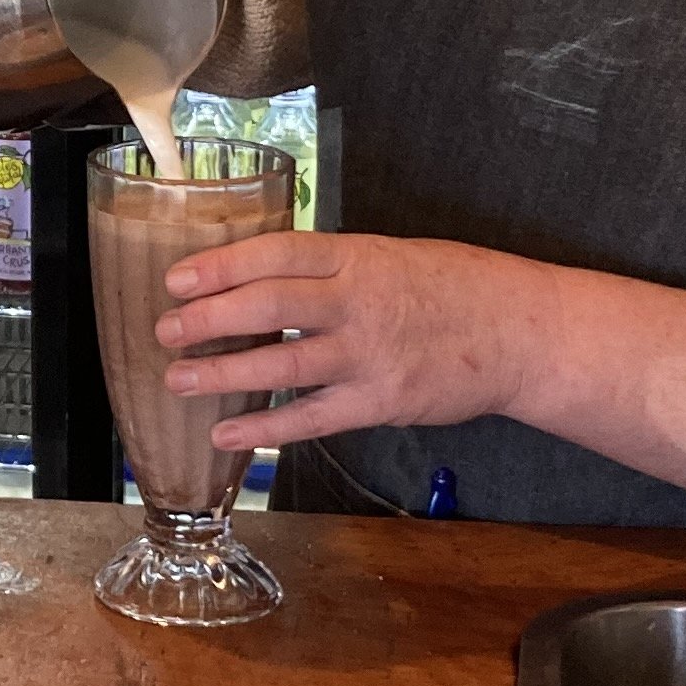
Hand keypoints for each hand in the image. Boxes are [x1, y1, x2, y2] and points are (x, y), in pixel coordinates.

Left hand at [153, 229, 546, 449]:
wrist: (519, 332)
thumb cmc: (450, 288)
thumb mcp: (388, 256)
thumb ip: (329, 268)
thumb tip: (256, 277)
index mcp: (356, 256)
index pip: (277, 253)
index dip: (222, 265)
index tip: (176, 279)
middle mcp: (359, 301)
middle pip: (270, 304)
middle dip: (210, 318)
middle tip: (166, 330)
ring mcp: (370, 354)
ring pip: (284, 362)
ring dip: (224, 372)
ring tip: (178, 379)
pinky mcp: (381, 401)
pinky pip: (312, 417)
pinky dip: (266, 427)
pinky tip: (226, 432)